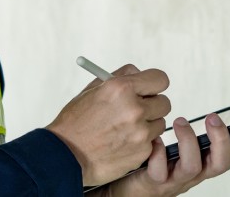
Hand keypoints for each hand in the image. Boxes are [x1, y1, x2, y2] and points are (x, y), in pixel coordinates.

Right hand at [47, 64, 171, 185]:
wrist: (65, 156)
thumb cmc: (76, 122)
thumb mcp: (93, 90)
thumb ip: (120, 78)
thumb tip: (139, 73)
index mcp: (121, 88)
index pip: (160, 79)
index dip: (154, 84)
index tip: (150, 89)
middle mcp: (134, 109)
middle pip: (164, 102)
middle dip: (152, 105)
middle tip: (138, 110)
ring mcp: (140, 133)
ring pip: (159, 123)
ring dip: (147, 125)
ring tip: (124, 129)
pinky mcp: (141, 152)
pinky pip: (151, 143)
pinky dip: (141, 143)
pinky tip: (121, 143)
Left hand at [99, 111, 229, 196]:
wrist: (122, 183)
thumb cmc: (150, 159)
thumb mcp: (177, 143)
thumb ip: (191, 128)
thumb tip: (203, 104)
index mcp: (203, 159)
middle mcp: (194, 172)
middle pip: (222, 163)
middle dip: (221, 139)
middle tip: (213, 118)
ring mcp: (176, 180)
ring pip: (194, 167)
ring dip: (190, 141)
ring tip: (179, 122)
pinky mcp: (155, 184)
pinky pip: (161, 173)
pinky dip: (161, 155)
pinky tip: (156, 142)